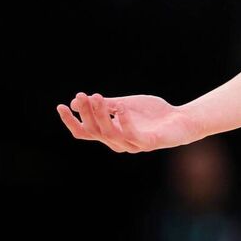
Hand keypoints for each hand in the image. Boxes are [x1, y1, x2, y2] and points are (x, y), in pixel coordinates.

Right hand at [56, 92, 203, 152]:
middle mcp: (117, 143)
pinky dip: (124, 122)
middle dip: (87, 113)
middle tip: (84, 95)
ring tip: (99, 97)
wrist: (179, 120)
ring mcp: (132, 145)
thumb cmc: (151, 114)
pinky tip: (121, 109)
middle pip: (94, 131)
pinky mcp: (147, 143)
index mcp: (109, 134)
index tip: (61, 106)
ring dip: (102, 115)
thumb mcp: (124, 105)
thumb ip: (104, 104)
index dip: (71, 121)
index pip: (84, 132)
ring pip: (110, 133)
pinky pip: (132, 135)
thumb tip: (76, 100)